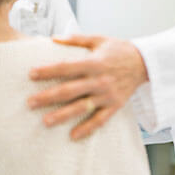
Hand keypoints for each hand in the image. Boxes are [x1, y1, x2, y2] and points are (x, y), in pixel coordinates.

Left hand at [27, 35, 148, 139]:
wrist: (145, 63)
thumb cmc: (119, 49)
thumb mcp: (98, 39)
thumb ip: (76, 39)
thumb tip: (53, 38)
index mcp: (94, 62)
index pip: (66, 67)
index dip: (48, 71)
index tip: (31, 74)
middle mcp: (99, 80)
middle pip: (69, 90)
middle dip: (48, 97)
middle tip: (30, 103)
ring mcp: (107, 95)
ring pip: (82, 107)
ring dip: (63, 115)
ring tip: (45, 121)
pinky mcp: (115, 105)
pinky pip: (100, 120)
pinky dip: (87, 129)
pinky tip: (73, 136)